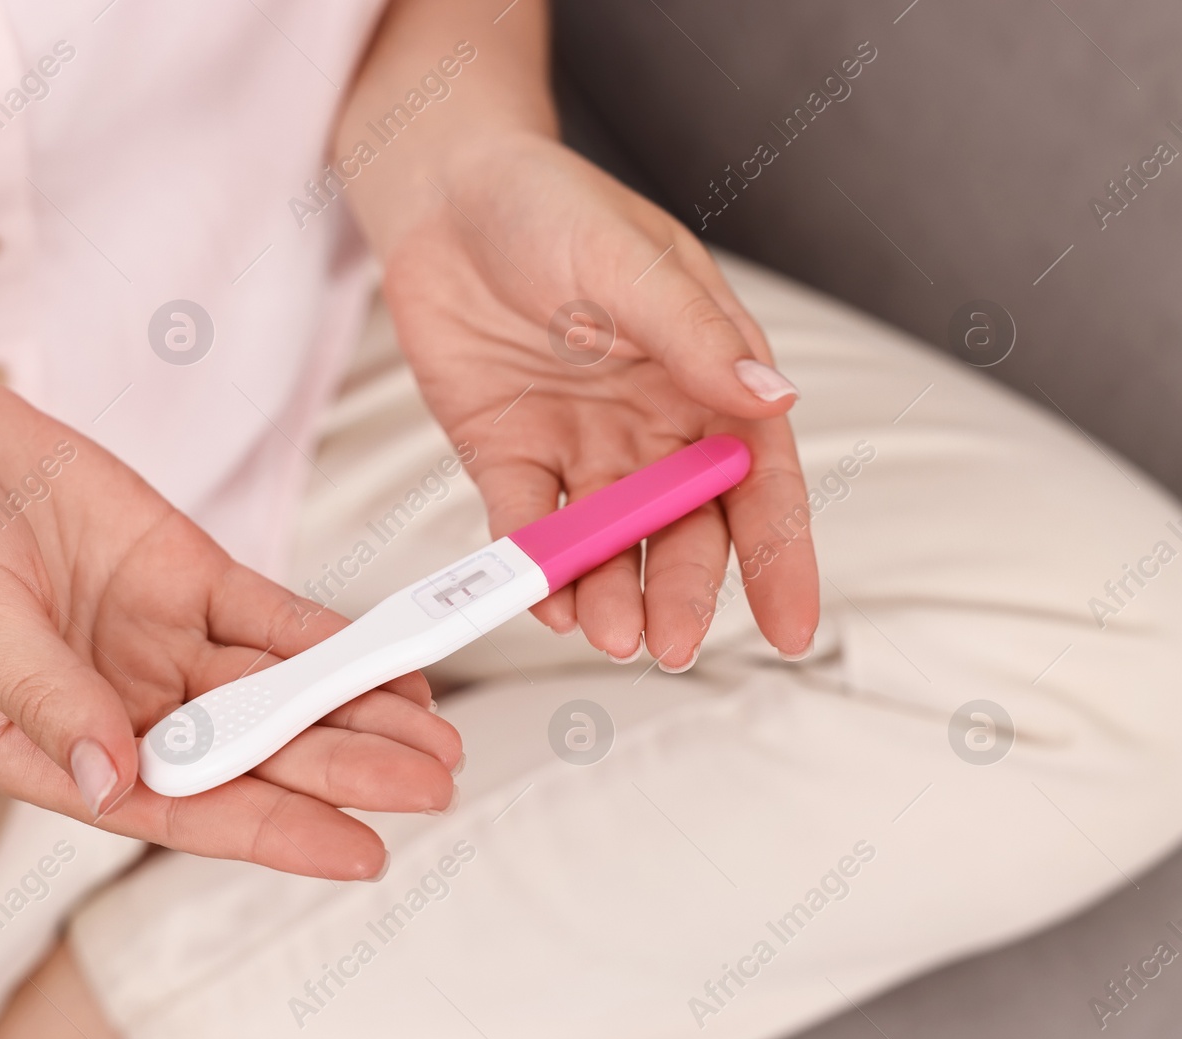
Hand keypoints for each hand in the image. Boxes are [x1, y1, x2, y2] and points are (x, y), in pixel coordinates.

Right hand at [0, 367, 458, 878]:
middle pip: (250, 752)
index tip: (358, 850)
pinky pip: (270, 616)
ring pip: (275, 689)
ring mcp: (157, 641)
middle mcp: (122, 706)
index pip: (182, 808)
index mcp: (60, 748)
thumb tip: (114, 779)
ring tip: (434, 733)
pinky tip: (384, 660)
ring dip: (353, 710)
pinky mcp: (184, 575)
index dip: (274, 831)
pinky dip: (327, 639)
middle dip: (343, 770)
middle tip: (432, 784)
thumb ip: (43, 697)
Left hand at [384, 132, 818, 666]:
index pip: (759, 478)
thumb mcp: (630, 261)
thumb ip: (694, 336)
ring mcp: (581, 446)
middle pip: (684, 528)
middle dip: (683, 590)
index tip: (793, 630)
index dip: (781, 556)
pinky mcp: (509, 455)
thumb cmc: (551, 206)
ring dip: (611, 590)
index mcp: (705, 375)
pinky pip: (529, 523)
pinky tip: (546, 598)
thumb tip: (772, 399)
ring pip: (609, 540)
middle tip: (672, 644)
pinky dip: (536, 563)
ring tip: (606, 632)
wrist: (444, 196)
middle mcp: (651, 424)